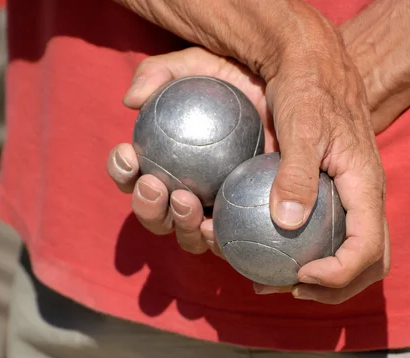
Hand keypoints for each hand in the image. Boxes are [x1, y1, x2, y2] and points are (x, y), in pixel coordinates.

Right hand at [107, 47, 276, 255]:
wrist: (287, 90)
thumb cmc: (237, 80)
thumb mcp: (198, 65)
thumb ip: (159, 73)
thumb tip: (131, 100)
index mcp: (166, 162)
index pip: (133, 173)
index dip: (122, 171)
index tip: (128, 155)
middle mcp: (187, 190)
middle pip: (156, 213)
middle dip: (147, 207)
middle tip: (157, 187)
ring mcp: (217, 208)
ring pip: (188, 233)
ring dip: (179, 225)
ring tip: (186, 203)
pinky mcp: (245, 220)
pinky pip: (228, 239)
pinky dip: (217, 240)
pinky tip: (216, 226)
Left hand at [113, 0, 391, 303]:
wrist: (315, 64)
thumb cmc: (309, 90)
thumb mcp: (301, 127)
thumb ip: (296, 173)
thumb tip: (286, 222)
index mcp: (366, 187)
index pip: (368, 250)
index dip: (338, 275)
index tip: (299, 277)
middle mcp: (367, 199)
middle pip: (371, 263)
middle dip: (336, 288)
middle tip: (290, 288)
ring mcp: (354, 198)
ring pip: (357, 255)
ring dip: (325, 279)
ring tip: (279, 281)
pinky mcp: (338, 194)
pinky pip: (336, 236)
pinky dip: (313, 256)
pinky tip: (273, 251)